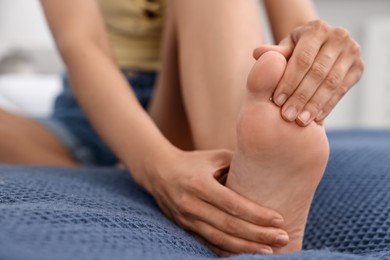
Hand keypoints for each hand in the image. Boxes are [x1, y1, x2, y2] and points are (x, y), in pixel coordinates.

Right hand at [143, 148, 288, 255]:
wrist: (159, 171)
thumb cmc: (194, 162)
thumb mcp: (215, 157)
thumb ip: (238, 163)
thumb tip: (267, 173)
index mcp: (199, 183)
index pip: (231, 203)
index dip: (256, 214)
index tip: (279, 219)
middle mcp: (190, 203)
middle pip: (228, 225)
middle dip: (257, 234)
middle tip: (282, 237)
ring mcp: (186, 219)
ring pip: (218, 238)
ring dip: (245, 247)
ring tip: (269, 251)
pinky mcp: (185, 228)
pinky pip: (208, 244)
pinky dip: (227, 251)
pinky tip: (245, 254)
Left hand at [253, 20, 363, 125]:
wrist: (319, 49)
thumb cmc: (296, 50)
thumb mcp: (284, 49)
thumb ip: (273, 54)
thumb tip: (257, 53)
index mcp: (317, 29)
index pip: (302, 59)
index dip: (289, 81)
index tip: (276, 101)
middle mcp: (338, 37)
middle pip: (317, 73)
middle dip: (300, 97)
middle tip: (287, 116)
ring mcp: (352, 52)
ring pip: (331, 83)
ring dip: (314, 104)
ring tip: (300, 121)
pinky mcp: (358, 67)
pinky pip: (342, 90)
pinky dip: (328, 105)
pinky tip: (315, 118)